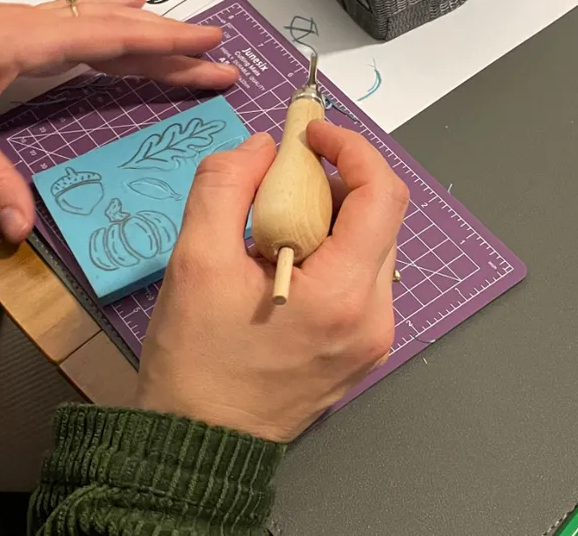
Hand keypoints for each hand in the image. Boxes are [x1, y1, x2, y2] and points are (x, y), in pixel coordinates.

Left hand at [0, 0, 237, 241]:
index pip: (114, 40)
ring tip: (194, 36)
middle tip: (223, 58)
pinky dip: (117, 15)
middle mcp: (46, 26)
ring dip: (153, 32)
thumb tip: (20, 230)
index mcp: (35, 42)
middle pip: (122, 33)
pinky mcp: (28, 27)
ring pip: (108, 23)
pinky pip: (86, 17)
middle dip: (174, 46)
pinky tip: (132, 4)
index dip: (164, 44)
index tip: (211, 46)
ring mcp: (38, 22)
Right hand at [136, 121, 407, 441]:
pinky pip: (362, 280)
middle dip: (337, 180)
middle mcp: (375, 317)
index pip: (382, 195)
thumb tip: (262, 147)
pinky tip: (287, 260)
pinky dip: (333, 251)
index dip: (351, 148)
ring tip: (277, 221)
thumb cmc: (195, 359)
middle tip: (284, 175)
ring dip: (334, 216)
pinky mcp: (361, 351)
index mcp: (343, 295)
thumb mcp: (195, 261)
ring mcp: (373, 339)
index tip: (308, 134)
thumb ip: (225, 186)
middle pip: (381, 218)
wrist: (198, 444)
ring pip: (373, 247)